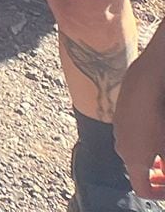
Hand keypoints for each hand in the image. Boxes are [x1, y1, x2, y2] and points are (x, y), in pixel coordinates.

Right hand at [120, 27, 164, 197]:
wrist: (143, 86)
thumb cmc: (157, 118)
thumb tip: (164, 173)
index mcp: (133, 161)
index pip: (143, 190)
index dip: (159, 193)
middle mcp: (121, 149)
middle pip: (138, 172)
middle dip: (156, 175)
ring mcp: (118, 132)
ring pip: (134, 153)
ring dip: (151, 157)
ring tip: (163, 147)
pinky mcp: (119, 118)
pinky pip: (131, 138)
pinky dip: (143, 142)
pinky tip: (155, 130)